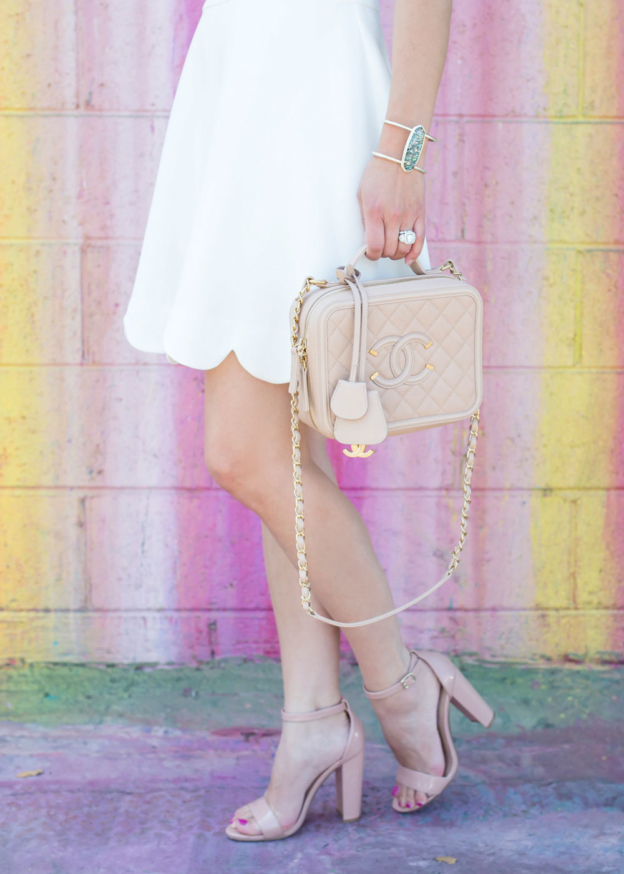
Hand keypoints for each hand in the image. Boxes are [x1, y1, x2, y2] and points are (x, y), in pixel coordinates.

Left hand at [357, 136, 425, 266]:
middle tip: (380, 247)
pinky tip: (408, 258)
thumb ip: (364, 219)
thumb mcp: (362, 195)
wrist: (401, 154)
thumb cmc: (378, 173)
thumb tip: (368, 240)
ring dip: (396, 253)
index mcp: (374, 211)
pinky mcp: (420, 213)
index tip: (370, 252)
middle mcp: (392, 215)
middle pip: (389, 250)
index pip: (374, 246)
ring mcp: (408, 215)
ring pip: (404, 248)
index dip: (371, 255)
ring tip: (392, 247)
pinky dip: (414, 253)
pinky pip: (419, 240)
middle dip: (383, 253)